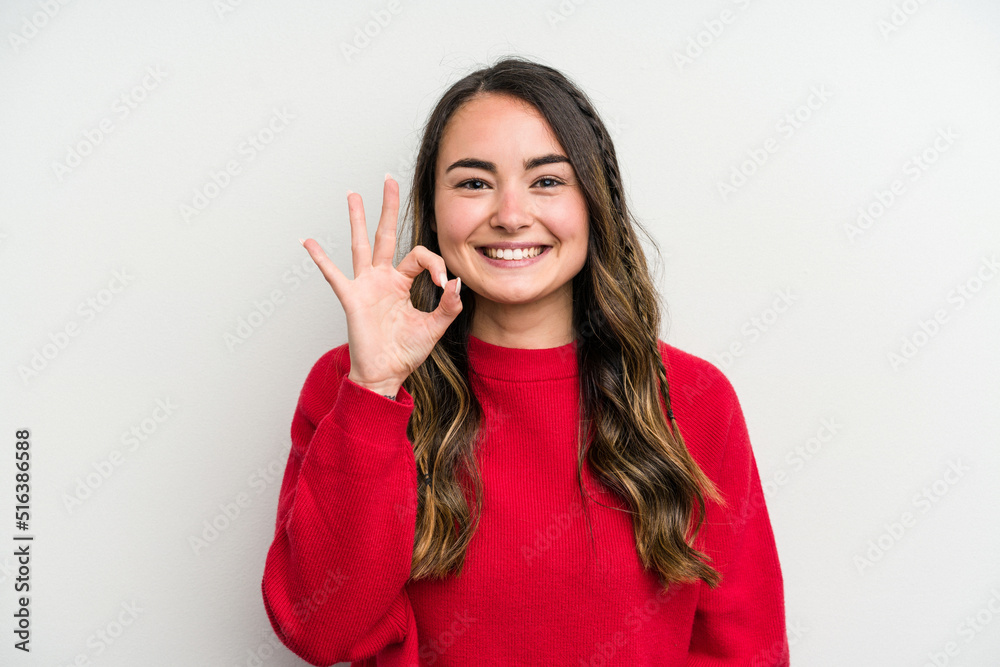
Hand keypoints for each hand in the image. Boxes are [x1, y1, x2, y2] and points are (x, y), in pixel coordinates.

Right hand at [301, 174, 462, 394]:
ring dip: (357, 219)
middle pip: (386, 235)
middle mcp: (382, 278)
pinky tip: (308, 242)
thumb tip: (456, 283)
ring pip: (361, 245)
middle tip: (388, 179)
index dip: (434, 264)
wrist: (386, 374)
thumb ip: (448, 306)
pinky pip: (334, 275)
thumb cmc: (406, 352)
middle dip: (388, 207)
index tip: (443, 282)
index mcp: (402, 282)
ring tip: (353, 194)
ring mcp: (365, 285)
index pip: (419, 256)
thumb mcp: (434, 327)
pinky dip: (321, 259)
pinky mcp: (351, 298)